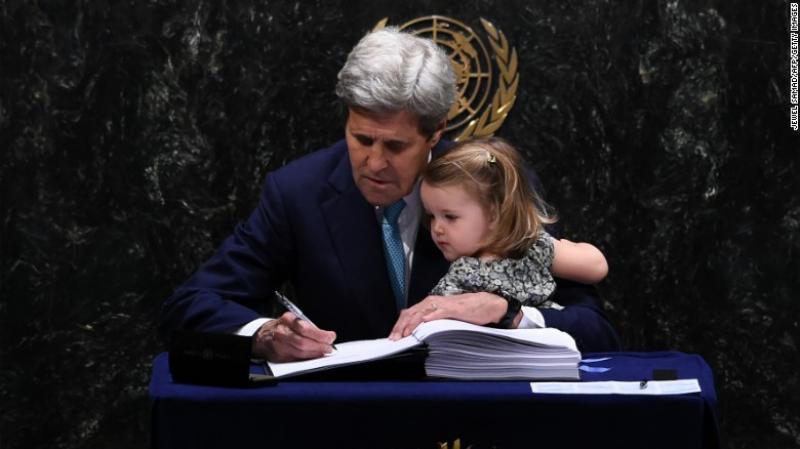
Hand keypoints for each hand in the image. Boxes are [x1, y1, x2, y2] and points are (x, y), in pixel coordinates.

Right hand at [252, 312, 336, 361]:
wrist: (263, 336)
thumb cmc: (284, 328)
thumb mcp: (294, 322)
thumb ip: (309, 328)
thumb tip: (327, 337)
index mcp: (287, 319)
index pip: (305, 328)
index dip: (319, 334)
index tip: (330, 337)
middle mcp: (281, 332)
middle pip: (302, 341)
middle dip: (318, 346)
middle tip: (329, 347)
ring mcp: (279, 344)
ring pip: (299, 351)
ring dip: (315, 353)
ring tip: (324, 352)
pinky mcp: (278, 355)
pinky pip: (295, 358)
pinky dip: (307, 358)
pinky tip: (314, 356)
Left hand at [388, 292, 511, 339]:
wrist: (486, 303)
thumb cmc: (466, 311)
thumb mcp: (444, 317)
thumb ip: (432, 322)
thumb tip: (418, 334)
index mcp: (429, 305)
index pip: (409, 314)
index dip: (399, 325)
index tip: (393, 338)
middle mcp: (432, 302)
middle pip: (411, 313)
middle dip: (401, 327)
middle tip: (394, 339)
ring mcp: (442, 304)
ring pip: (421, 312)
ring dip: (412, 323)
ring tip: (405, 334)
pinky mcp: (453, 308)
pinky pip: (439, 312)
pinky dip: (431, 316)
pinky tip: (424, 322)